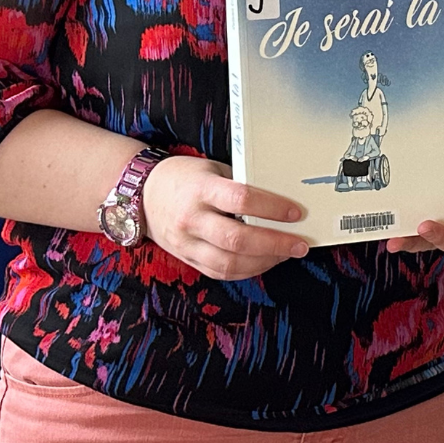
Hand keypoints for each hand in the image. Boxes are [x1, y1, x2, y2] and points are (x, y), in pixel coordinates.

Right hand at [140, 155, 309, 280]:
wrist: (143, 194)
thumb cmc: (185, 178)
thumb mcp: (213, 170)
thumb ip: (240, 185)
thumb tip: (281, 199)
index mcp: (200, 190)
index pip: (241, 199)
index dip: (272, 207)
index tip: (295, 213)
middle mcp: (191, 219)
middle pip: (237, 239)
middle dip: (275, 244)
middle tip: (300, 244)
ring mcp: (186, 243)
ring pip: (229, 263)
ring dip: (264, 262)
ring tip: (287, 254)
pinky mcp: (186, 258)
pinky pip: (219, 272)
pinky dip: (246, 270)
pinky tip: (265, 262)